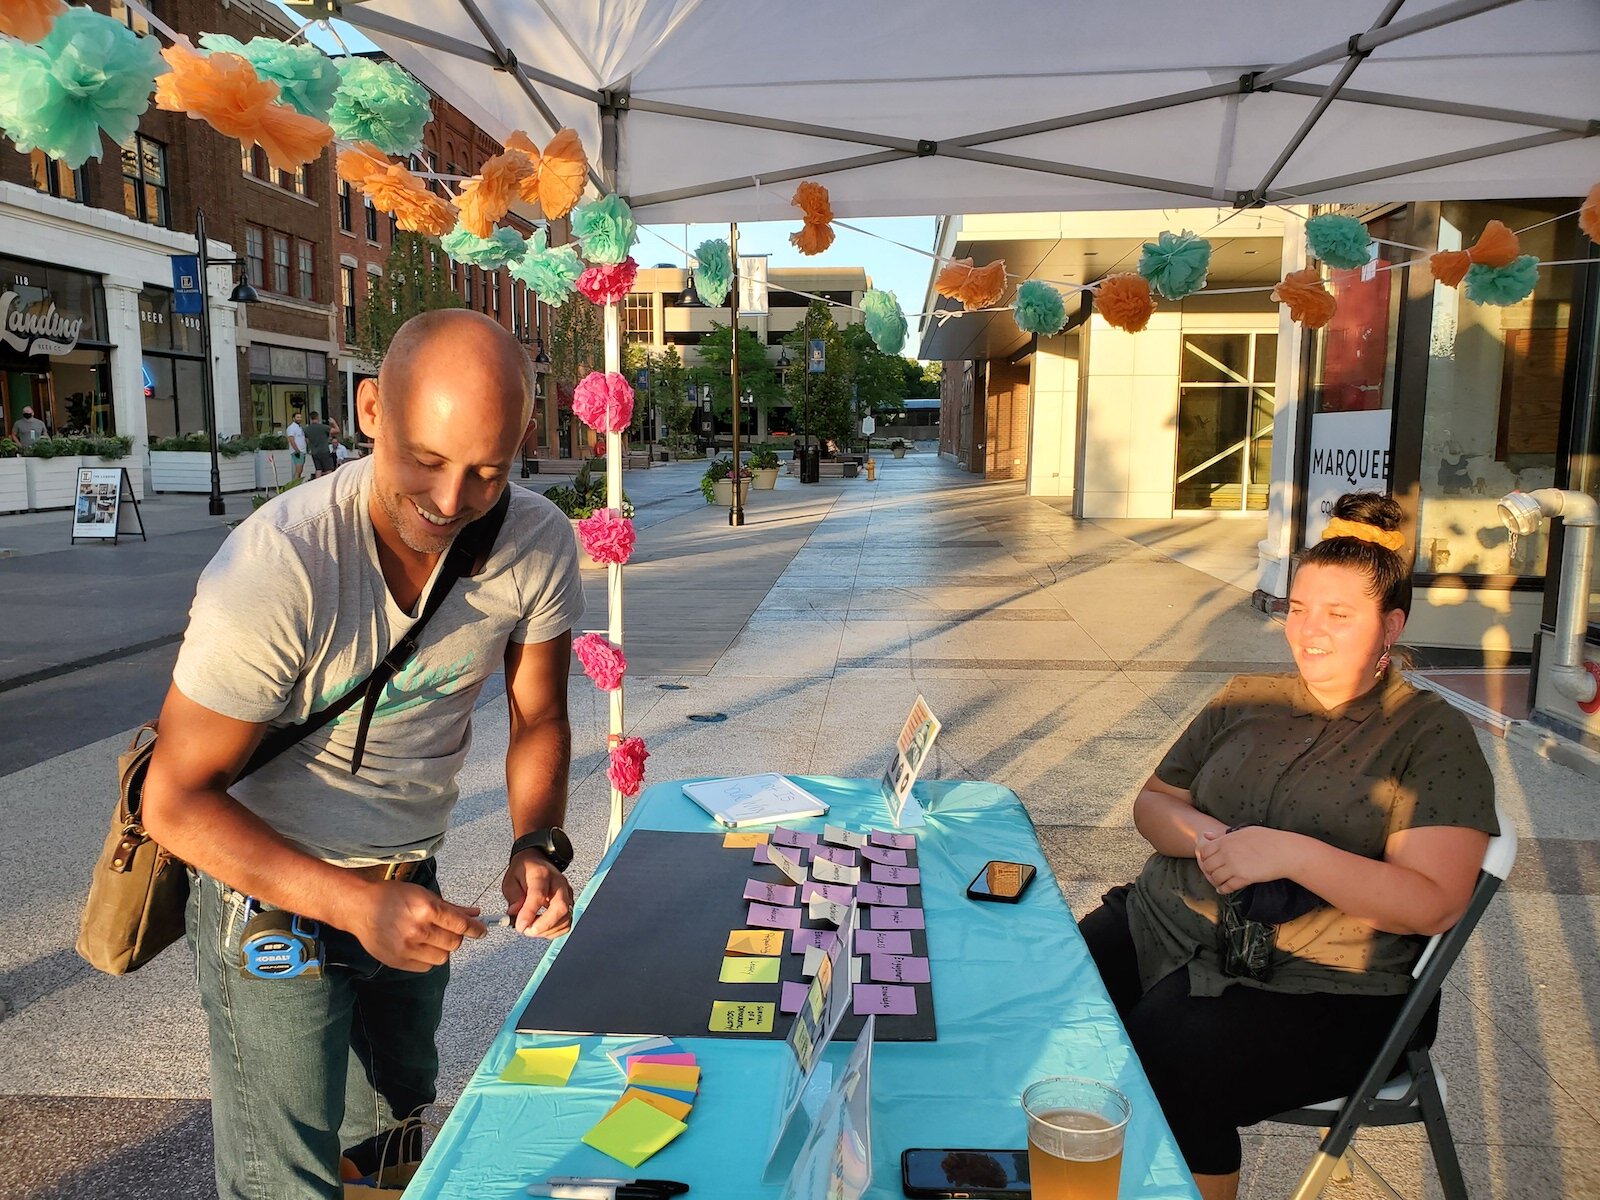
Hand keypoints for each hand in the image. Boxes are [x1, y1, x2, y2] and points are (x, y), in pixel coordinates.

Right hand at [347, 881, 485, 971]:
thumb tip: (475, 914)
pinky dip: (428, 959)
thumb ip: (452, 907)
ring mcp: (407, 948)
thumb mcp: (424, 894)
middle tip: (449, 930)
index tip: (482, 931)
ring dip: (443, 949)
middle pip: (454, 943)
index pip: (461, 925)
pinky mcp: (397, 961)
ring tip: (433, 938)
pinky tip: (420, 947)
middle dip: (456, 937)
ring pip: (442, 958)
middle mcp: (418, 930)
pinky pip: (425, 967)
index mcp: (426, 909)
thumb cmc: (393, 896)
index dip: (476, 929)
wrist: (360, 907)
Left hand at [502, 850, 573, 937]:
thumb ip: (513, 897)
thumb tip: (515, 914)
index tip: (520, 926)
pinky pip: (566, 923)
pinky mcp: (569, 903)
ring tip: (532, 928)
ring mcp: (567, 894)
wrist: (537, 861)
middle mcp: (558, 883)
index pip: (538, 895)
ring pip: (565, 918)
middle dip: (544, 925)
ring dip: (547, 930)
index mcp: (541, 874)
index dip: (529, 913)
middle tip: (528, 930)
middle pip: (560, 907)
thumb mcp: (511, 880)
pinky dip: (554, 931)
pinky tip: (542, 928)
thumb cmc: (524, 871)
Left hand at [1194, 826, 1300, 894]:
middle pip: (1207, 866)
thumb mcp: (1243, 831)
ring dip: (1216, 881)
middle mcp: (1227, 853)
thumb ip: (1223, 835)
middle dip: (1209, 870)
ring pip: (1215, 877)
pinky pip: (1227, 887)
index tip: (1210, 861)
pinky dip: (1223, 889)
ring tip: (1219, 881)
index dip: (1204, 858)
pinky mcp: (1244, 878)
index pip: (1204, 851)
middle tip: (1213, 873)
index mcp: (1226, 841)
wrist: (1285, 852)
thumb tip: (1206, 835)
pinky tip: (1224, 889)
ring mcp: (1235, 866)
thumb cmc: (1268, 839)